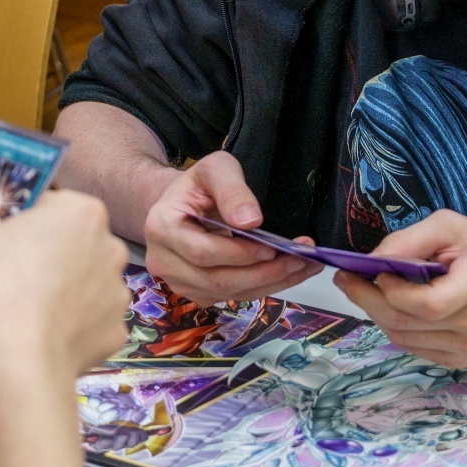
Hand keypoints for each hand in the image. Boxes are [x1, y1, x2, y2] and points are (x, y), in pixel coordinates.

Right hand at [0, 189, 130, 384]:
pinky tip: (39, 337)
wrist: (17, 358)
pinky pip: (86, 324)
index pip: (46, 205)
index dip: (16, 223)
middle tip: (2, 280)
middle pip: (68, 246)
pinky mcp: (115, 333)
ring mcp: (118, 293)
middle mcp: (111, 247)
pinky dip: (66, 330)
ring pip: (79, 286)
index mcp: (82, 210)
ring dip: (56, 294)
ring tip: (19, 313)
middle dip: (40, 258)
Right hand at [140, 150, 320, 303]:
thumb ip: (232, 189)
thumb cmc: (199, 185)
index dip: (241, 254)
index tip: (274, 248)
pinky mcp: (196, 293)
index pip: (204, 253)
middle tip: (302, 260)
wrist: (181, 205)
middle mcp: (163, 262)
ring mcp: (178, 282)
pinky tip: (289, 273)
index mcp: (161, 228)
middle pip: (218, 280)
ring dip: (271, 283)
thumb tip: (251, 220)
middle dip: (264, 273)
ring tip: (304, 266)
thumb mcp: (215, 170)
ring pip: (229, 293)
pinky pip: (233, 297)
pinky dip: (264, 287)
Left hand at [332, 210, 466, 368]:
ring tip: (368, 290)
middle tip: (348, 280)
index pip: (425, 303)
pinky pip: (413, 348)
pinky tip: (393, 308)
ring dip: (378, 314)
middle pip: (406, 323)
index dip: (391, 290)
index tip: (373, 269)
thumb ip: (410, 239)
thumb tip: (373, 259)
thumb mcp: (452, 226)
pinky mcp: (461, 358)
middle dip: (368, 300)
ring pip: (403, 338)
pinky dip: (395, 328)